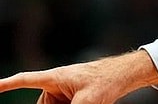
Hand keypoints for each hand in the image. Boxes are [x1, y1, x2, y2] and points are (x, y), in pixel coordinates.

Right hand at [0, 50, 157, 103]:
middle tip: (76, 102)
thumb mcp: (87, 102)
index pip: (24, 80)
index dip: (7, 85)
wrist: (124, 76)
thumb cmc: (106, 82)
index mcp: (54, 78)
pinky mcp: (69, 99)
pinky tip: (85, 102)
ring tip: (85, 100)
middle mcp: (55, 85)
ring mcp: (62, 93)